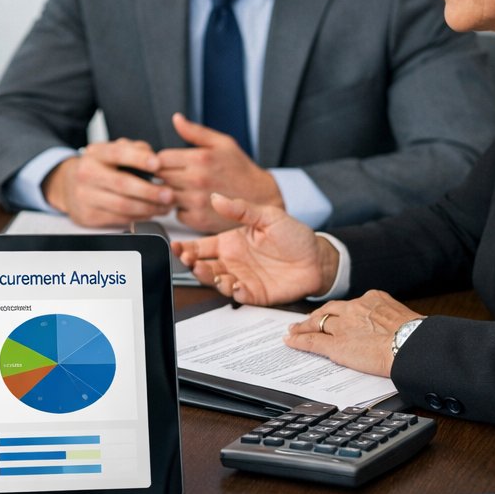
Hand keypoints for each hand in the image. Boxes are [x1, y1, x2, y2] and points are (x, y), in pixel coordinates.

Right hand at [42, 139, 172, 227]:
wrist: (68, 185)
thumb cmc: (99, 167)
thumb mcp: (113, 151)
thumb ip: (134, 150)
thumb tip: (153, 158)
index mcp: (95, 154)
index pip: (118, 154)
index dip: (139, 159)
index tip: (158, 164)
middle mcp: (86, 174)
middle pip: (122, 184)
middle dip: (150, 191)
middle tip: (169, 194)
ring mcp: (85, 196)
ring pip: (122, 206)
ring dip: (148, 208)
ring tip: (164, 207)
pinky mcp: (87, 216)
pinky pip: (118, 219)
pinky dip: (138, 218)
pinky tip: (150, 213)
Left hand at [157, 113, 281, 231]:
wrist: (261, 198)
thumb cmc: (240, 169)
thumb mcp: (223, 143)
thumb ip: (195, 132)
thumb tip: (176, 118)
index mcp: (200, 158)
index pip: (161, 158)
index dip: (163, 160)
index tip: (171, 163)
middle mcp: (197, 180)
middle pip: (161, 177)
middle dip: (165, 176)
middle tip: (178, 176)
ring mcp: (197, 201)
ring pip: (165, 196)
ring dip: (171, 193)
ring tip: (185, 189)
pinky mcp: (198, 220)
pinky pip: (176, 213)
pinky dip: (182, 209)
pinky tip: (193, 203)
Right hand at [170, 193, 335, 304]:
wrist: (318, 258)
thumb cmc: (295, 236)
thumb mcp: (268, 216)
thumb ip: (241, 210)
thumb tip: (216, 198)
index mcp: (231, 242)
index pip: (201, 246)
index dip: (185, 248)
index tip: (175, 246)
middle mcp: (232, 262)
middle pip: (202, 266)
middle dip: (191, 264)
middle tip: (189, 260)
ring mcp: (242, 278)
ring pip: (215, 281)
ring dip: (207, 277)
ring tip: (206, 271)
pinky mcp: (255, 294)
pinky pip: (238, 295)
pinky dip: (233, 291)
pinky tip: (234, 285)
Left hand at [284, 292, 423, 376]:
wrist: (413, 347)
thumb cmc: (418, 337)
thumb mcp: (409, 319)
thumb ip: (395, 320)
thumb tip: (400, 330)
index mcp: (374, 299)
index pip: (351, 305)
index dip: (340, 311)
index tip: (336, 314)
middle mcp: (355, 308)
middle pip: (330, 310)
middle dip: (318, 316)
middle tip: (308, 320)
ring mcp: (343, 326)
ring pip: (318, 323)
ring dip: (305, 326)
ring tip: (295, 330)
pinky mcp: (336, 344)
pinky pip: (312, 341)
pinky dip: (299, 340)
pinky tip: (290, 341)